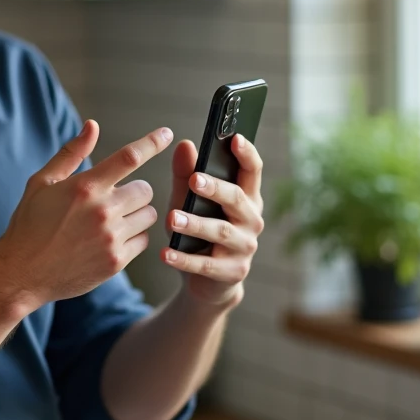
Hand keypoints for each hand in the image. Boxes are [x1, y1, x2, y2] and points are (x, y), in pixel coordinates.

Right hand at [0, 120, 172, 306]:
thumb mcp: (43, 182)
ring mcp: (111, 238)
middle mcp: (102, 211)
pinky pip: (144, 241)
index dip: (151, 142)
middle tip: (114, 199)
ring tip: (112, 220)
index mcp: (85, 187)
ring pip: (149, 215)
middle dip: (134, 191)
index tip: (166, 133)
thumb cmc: (30, 224)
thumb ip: (72, 153)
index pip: (129, 157)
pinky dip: (134, 237)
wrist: (22, 273)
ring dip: (137, 214)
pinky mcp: (116, 262)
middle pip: (145, 189)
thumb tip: (92, 125)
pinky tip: (110, 239)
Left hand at [160, 134, 264, 310]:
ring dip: (196, 224)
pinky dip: (184, 259)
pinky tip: (165, 253)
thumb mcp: (190, 201)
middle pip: (238, 199)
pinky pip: (207, 264)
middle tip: (194, 179)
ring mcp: (244, 247)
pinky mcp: (232, 272)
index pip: (253, 171)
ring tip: (171, 218)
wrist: (206, 281)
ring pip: (221, 231)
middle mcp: (251, 220)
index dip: (247, 154)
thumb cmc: (199, 232)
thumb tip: (185, 144)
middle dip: (216, 188)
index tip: (235, 138)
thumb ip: (186, 174)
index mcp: (246, 197)